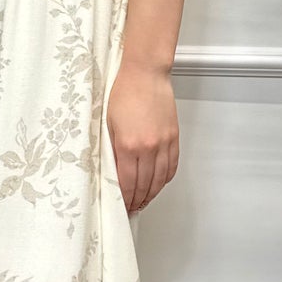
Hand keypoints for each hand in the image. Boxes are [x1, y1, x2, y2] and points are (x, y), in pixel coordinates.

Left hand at [105, 62, 179, 213]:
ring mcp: (163, 143)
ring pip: (160, 179)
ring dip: (152, 193)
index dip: (125, 198)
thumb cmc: (123, 93)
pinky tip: (159, 184)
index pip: (127, 183)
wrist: (145, 74)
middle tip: (132, 207)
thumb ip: (111, 150)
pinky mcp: (174, 137)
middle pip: (144, 185)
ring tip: (144, 200)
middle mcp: (148, 147)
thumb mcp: (108, 123)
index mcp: (127, 145)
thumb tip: (113, 172)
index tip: (122, 205)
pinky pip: (172, 166)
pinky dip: (165, 179)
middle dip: (137, 200)